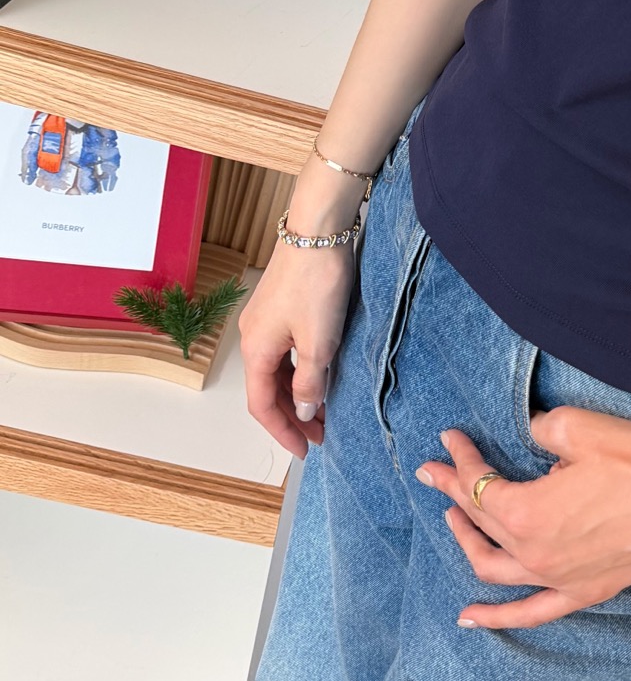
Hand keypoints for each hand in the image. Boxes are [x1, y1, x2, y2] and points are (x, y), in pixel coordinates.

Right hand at [240, 188, 358, 456]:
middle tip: (322, 436)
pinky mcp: (281, 308)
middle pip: (269, 391)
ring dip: (299, 395)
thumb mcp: (319, 342)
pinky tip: (322, 377)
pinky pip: (286, 352)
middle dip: (293, 417)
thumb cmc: (316, 283)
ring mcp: (265, 322)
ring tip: (327, 411)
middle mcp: (253, 338)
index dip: (282, 432)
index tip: (305, 450)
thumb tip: (304, 411)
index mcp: (256, 350)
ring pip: (278, 372)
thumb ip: (310, 382)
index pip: (262, 406)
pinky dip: (301, 371)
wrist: (317, 230)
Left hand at [416, 408, 630, 628]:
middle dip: (454, 491)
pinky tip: (470, 616)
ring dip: (466, 541)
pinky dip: (496, 616)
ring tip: (454, 519)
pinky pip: (529, 612)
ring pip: (492, 567)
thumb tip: (529, 434)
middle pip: (479, 520)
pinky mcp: (581, 591)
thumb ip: (539, 431)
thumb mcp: (578, 429)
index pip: (478, 483)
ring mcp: (555, 578)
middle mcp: (531, 552)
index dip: (460, 459)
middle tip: (436, 471)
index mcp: (524, 511)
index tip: (450, 441)